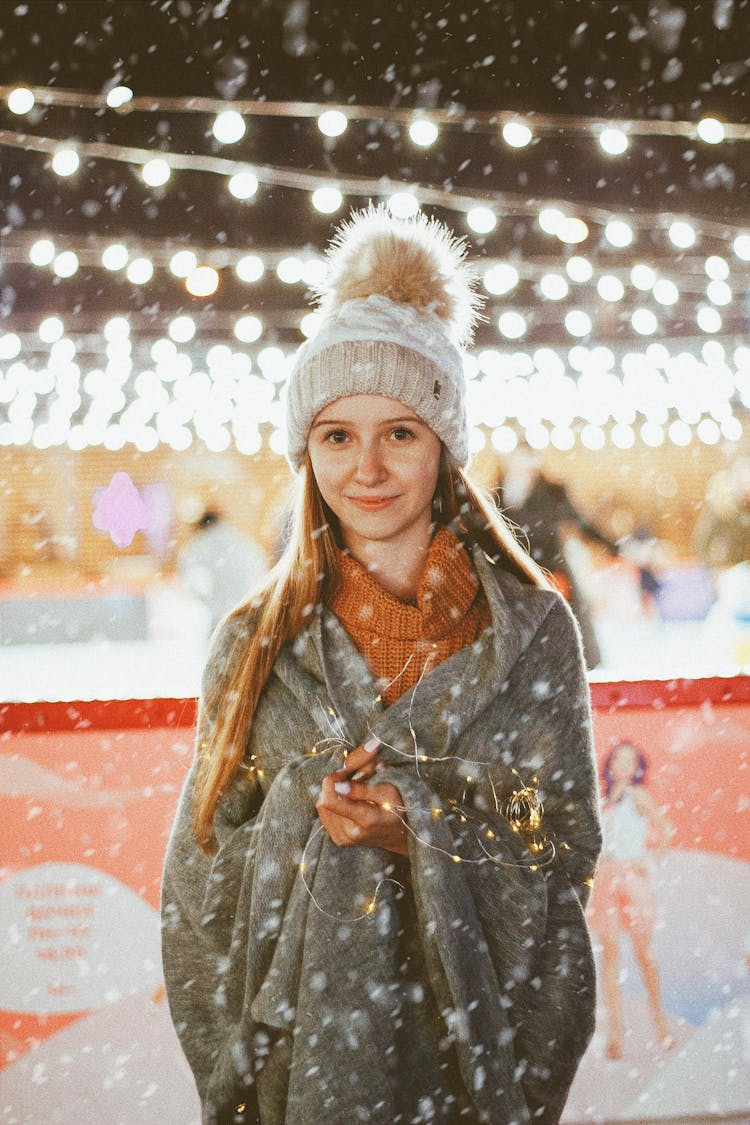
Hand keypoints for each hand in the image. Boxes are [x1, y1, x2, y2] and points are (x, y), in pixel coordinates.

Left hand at [316, 740, 408, 856]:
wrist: (399, 835)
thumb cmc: (397, 809)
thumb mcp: (388, 792)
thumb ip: (363, 788)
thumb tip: (337, 785)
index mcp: (365, 820)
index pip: (330, 800)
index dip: (332, 780)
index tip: (345, 772)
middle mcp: (350, 833)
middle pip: (324, 800)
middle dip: (334, 784)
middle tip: (352, 779)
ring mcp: (343, 838)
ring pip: (322, 805)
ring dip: (333, 793)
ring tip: (351, 790)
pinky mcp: (338, 838)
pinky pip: (324, 814)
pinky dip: (333, 802)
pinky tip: (347, 801)